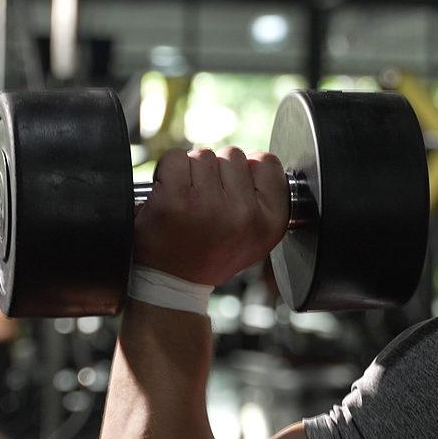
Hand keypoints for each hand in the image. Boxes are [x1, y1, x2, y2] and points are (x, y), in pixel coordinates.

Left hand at [134, 148, 288, 285]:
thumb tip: (256, 159)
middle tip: (207, 202)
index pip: (266, 163)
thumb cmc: (211, 255)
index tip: (232, 191)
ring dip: (192, 172)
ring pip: (204, 155)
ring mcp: (210, 205)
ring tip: (188, 201)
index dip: (245, 171)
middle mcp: (244, 214)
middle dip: (217, 172)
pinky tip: (169, 193)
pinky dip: (168, 170)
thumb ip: (264, 198)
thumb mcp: (257, 237)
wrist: (173, 283)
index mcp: (270, 222)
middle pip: (233, 155)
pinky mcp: (175, 200)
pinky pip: (176, 158)